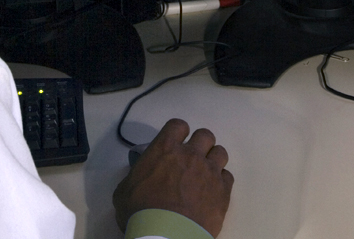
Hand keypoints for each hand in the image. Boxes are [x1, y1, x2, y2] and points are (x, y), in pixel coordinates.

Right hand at [113, 119, 234, 236]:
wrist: (166, 234)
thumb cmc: (140, 212)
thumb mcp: (125, 190)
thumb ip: (137, 175)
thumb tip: (140, 176)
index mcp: (165, 149)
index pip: (177, 125)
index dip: (178, 132)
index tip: (176, 141)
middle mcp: (191, 155)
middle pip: (205, 135)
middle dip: (200, 143)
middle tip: (192, 157)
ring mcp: (210, 171)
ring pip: (220, 152)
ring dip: (212, 160)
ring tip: (205, 173)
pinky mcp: (223, 191)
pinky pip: (228, 177)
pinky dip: (221, 181)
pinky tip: (212, 190)